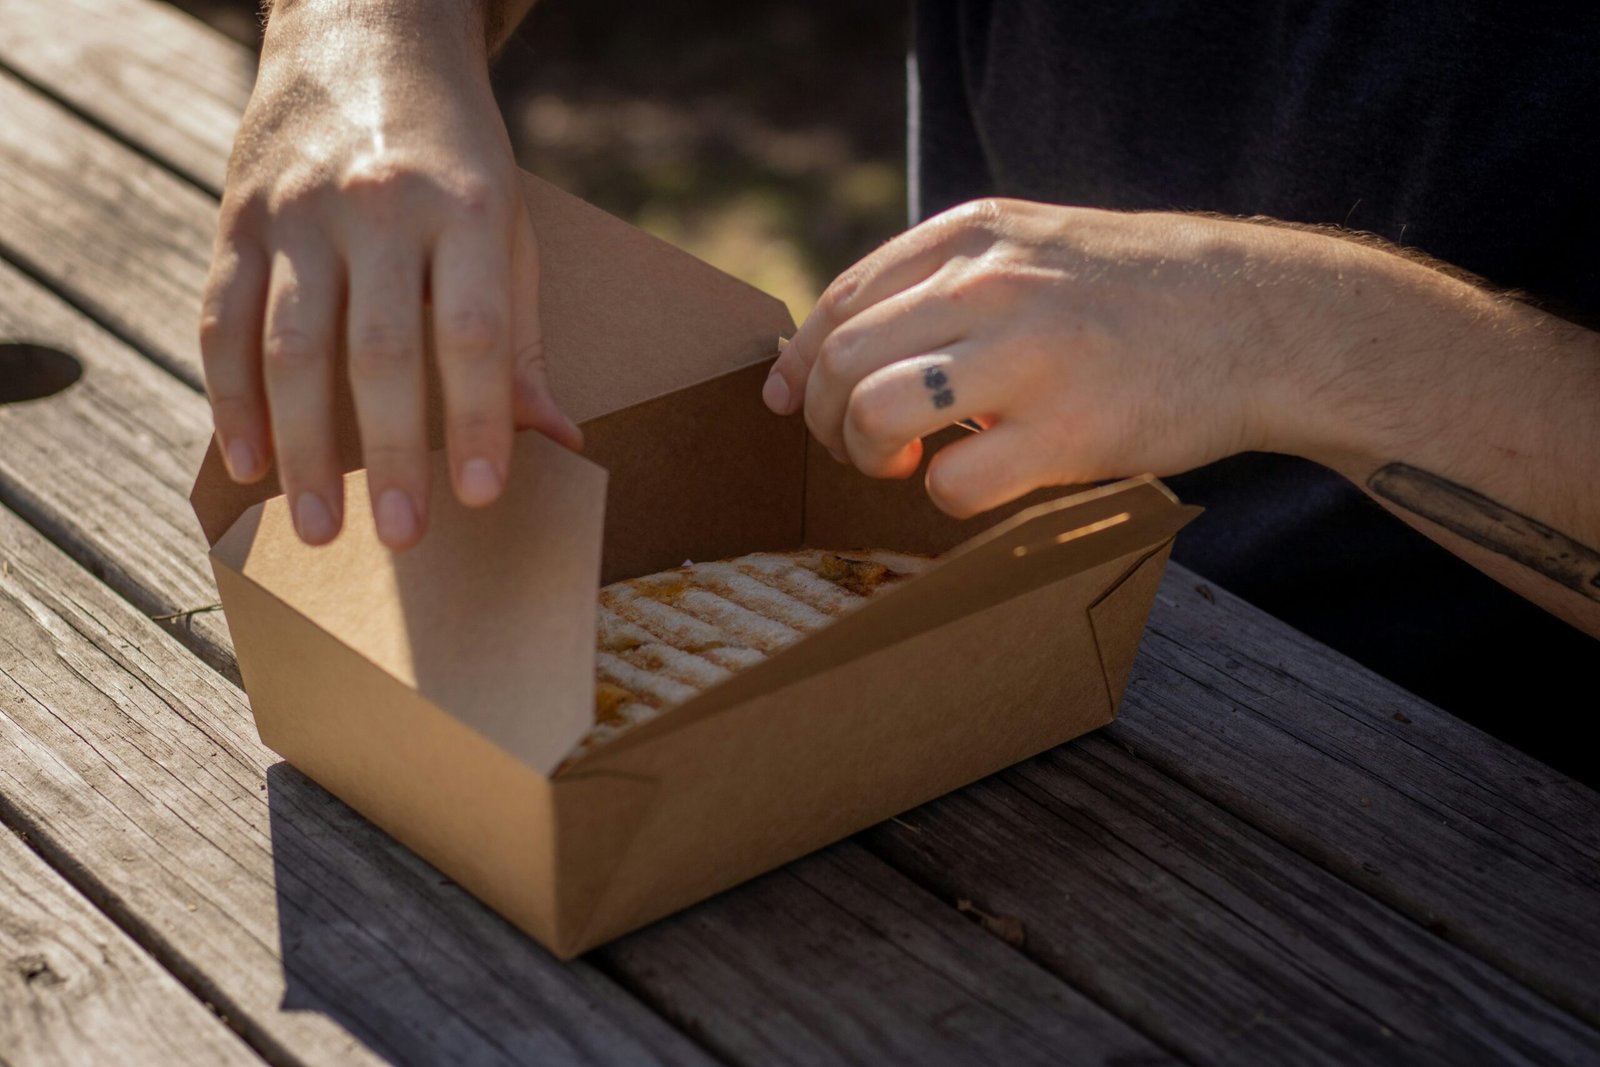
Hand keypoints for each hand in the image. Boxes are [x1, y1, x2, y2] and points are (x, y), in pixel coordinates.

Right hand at [199, 2, 579, 549]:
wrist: (366, 33)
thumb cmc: (455, 155)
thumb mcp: (507, 227)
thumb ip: (522, 335)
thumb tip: (558, 441)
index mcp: (464, 209)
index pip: (472, 332)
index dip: (476, 418)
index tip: (480, 495)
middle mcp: (377, 208)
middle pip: (378, 351)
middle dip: (390, 454)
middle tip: (400, 538)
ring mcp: (298, 212)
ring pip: (290, 346)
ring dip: (303, 447)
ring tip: (318, 527)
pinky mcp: (238, 218)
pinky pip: (222, 320)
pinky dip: (230, 398)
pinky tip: (248, 462)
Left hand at [764, 198, 1318, 516]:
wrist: (1265, 318)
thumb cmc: (1139, 295)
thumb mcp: (1036, 247)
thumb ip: (946, 281)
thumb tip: (836, 349)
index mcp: (976, 234)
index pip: (842, 299)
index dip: (802, 362)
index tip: (793, 401)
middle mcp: (992, 283)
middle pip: (842, 359)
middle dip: (827, 418)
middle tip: (862, 446)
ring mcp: (1029, 355)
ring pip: (874, 410)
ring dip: (868, 454)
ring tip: (906, 461)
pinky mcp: (1069, 431)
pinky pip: (951, 481)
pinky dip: (944, 497)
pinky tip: (975, 483)